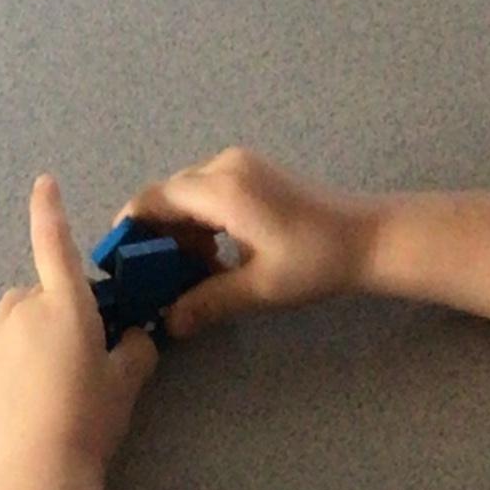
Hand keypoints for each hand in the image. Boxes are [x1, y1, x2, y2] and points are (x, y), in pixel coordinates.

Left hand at [0, 176, 159, 482]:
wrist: (37, 468)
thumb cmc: (89, 419)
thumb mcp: (127, 384)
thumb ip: (136, 350)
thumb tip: (138, 335)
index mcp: (65, 304)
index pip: (55, 244)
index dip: (50, 210)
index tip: (43, 183)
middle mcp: (25, 308)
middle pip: (42, 292)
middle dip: (59, 308)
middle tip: (82, 352)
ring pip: (15, 314)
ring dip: (31, 325)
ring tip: (51, 370)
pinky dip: (7, 344)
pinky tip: (20, 375)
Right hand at [118, 146, 371, 341]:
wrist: (368, 238)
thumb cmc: (315, 261)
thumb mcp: (259, 288)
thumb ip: (207, 302)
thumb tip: (167, 324)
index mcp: (221, 189)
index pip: (152, 199)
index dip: (130, 229)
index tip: (121, 264)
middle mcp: (224, 166)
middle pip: (168, 196)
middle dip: (158, 238)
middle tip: (160, 280)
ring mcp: (239, 165)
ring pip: (187, 196)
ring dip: (182, 233)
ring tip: (198, 274)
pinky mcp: (252, 172)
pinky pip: (208, 193)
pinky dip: (202, 223)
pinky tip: (219, 256)